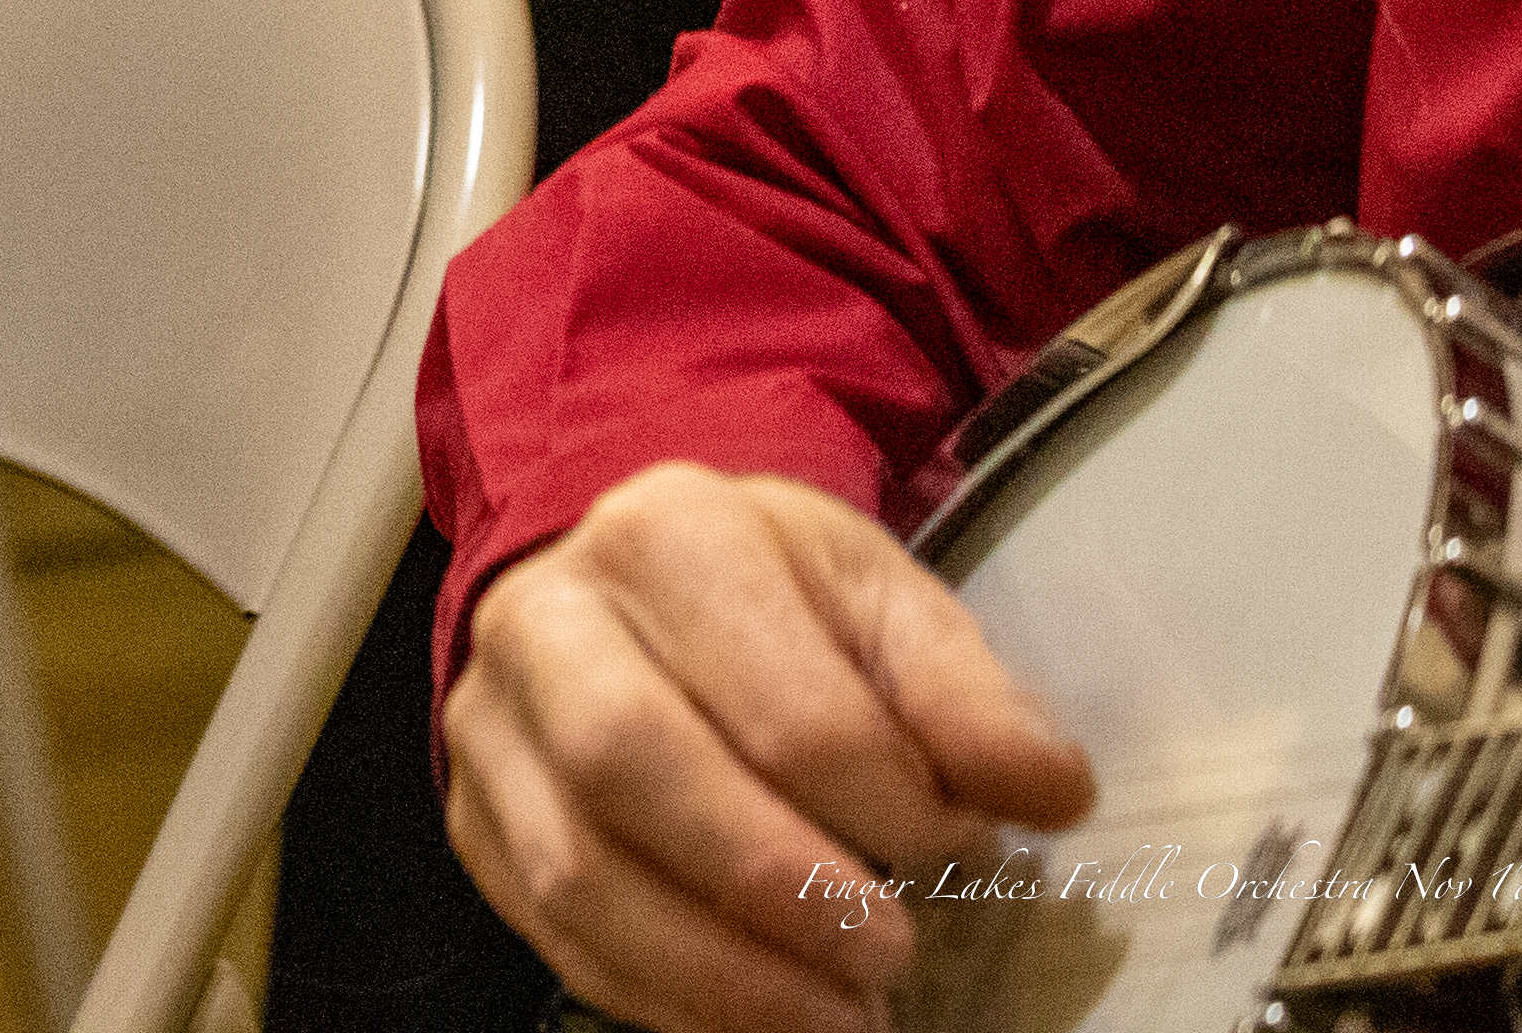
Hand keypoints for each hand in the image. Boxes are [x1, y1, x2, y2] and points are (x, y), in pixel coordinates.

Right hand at [446, 465, 1095, 1032]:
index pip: (785, 702)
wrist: (627, 588)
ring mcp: (490, 723)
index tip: (969, 847)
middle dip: (777, 887)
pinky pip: (547, 930)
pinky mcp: (473, 817)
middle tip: (890, 958)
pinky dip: (658, 996)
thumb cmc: (771, 600)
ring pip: (576, 868)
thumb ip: (966, 693)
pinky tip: (751, 1018)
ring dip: (718, 970)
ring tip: (837, 1018)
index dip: (893, 805)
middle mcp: (547, 617)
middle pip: (634, 765)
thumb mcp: (878, 598)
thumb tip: (1048, 791)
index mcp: (666, 536)